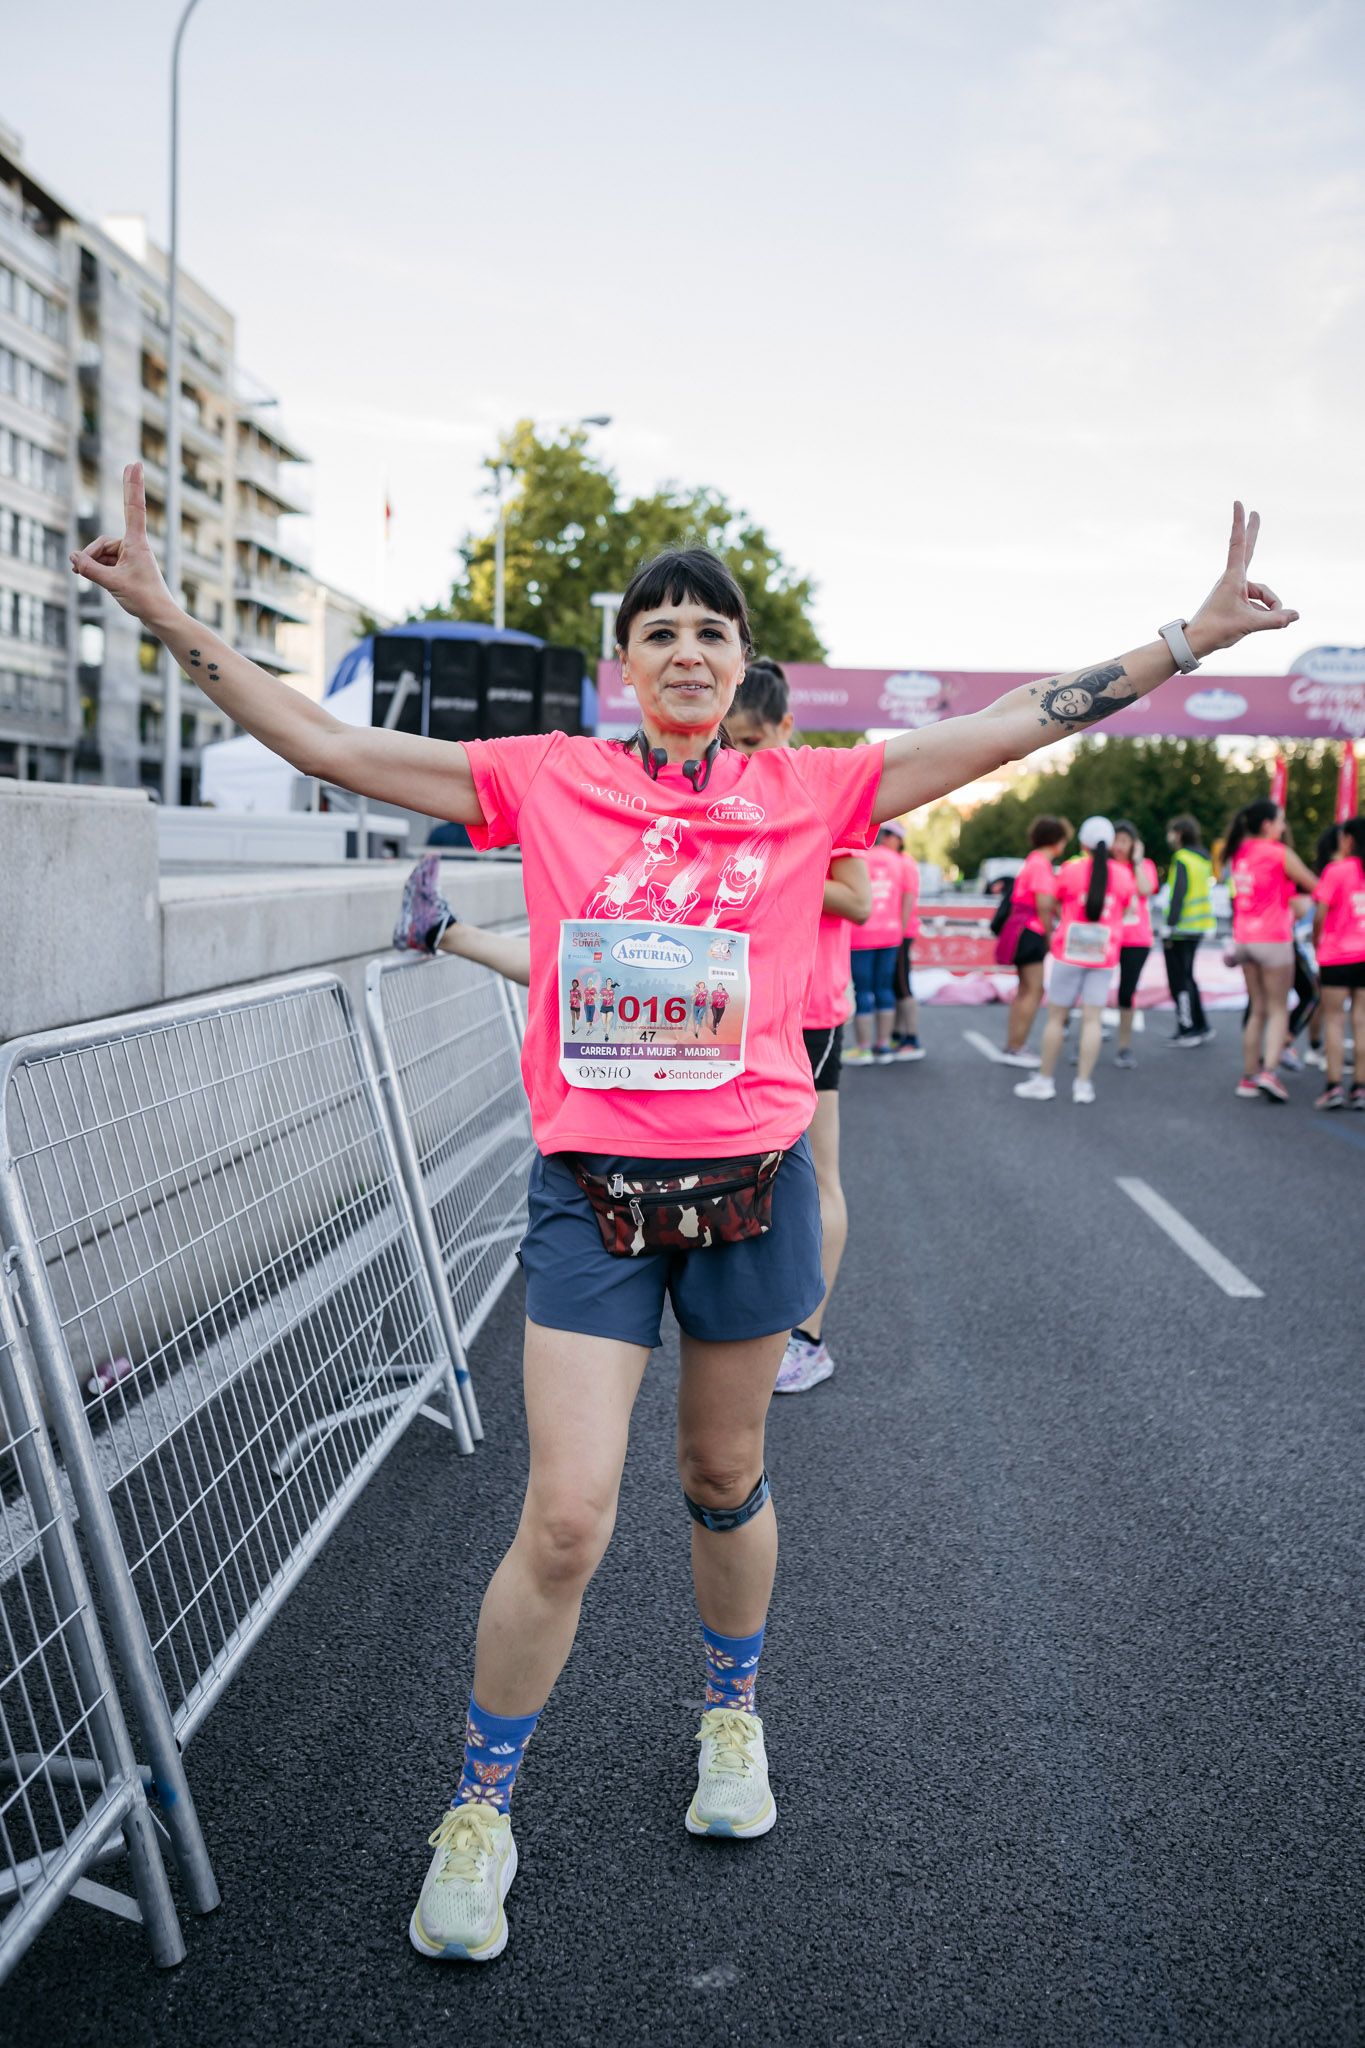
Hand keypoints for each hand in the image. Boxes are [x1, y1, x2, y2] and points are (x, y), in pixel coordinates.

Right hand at [70, 463, 175, 624]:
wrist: (160, 617)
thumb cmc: (143, 599)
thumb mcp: (112, 584)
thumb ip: (90, 569)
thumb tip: (72, 557)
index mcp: (137, 543)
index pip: (133, 508)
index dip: (132, 485)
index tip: (134, 464)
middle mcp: (134, 545)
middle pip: (103, 543)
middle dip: (92, 556)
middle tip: (89, 572)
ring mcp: (130, 556)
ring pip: (101, 554)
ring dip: (92, 565)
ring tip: (90, 579)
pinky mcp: (126, 566)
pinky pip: (104, 563)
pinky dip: (96, 569)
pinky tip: (87, 576)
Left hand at [1187, 502, 1298, 655]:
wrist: (1196, 642)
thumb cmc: (1217, 630)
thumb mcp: (1249, 624)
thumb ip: (1275, 620)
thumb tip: (1295, 615)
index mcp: (1233, 577)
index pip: (1238, 544)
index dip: (1240, 523)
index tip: (1239, 504)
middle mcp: (1234, 579)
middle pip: (1248, 551)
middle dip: (1253, 533)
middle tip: (1255, 512)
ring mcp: (1236, 590)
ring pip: (1263, 594)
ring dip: (1270, 609)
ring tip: (1266, 622)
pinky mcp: (1237, 601)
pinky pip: (1259, 605)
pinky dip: (1264, 615)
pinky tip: (1261, 625)